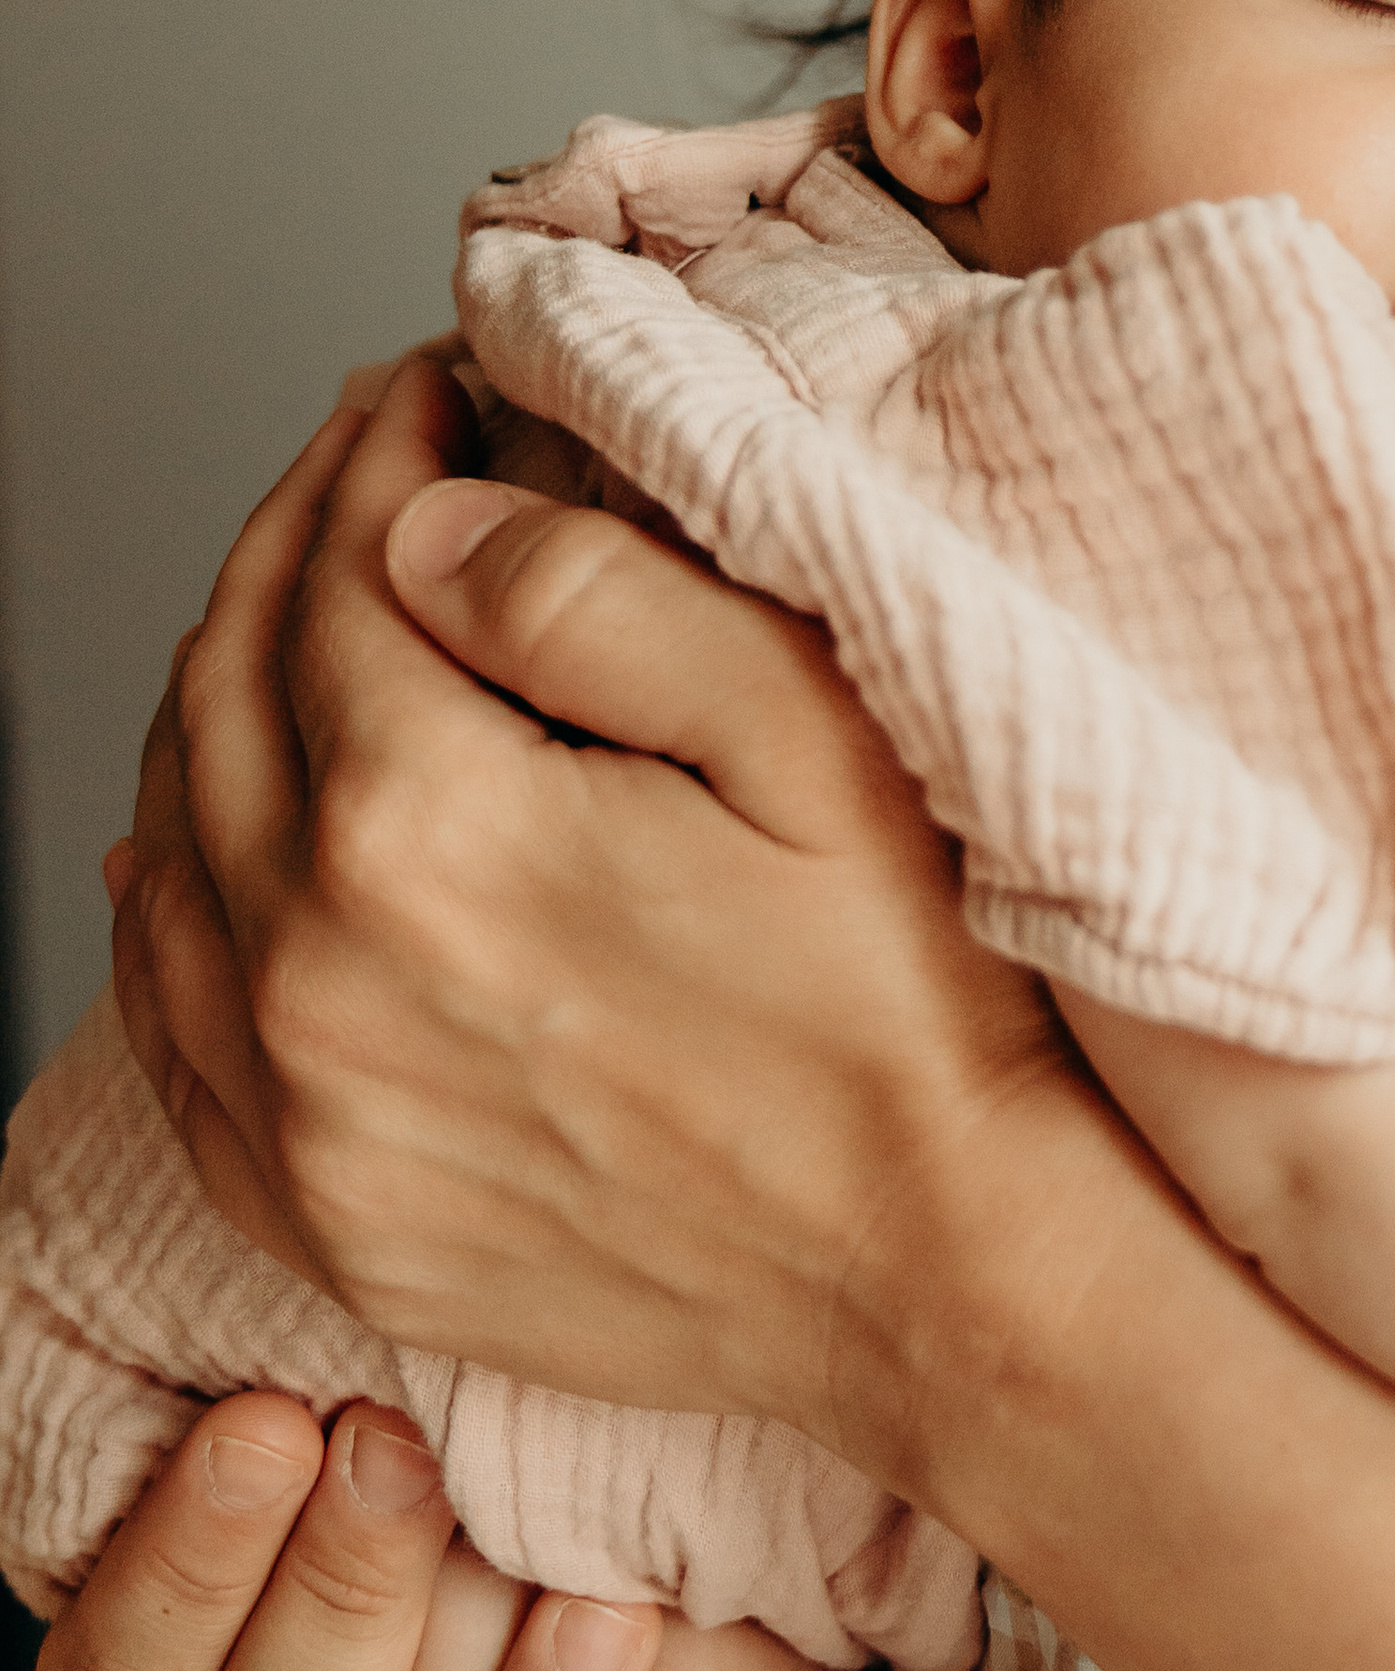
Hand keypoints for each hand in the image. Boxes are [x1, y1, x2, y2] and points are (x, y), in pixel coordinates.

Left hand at [111, 356, 1077, 1473]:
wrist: (951, 1277)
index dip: (380, 453)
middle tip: (363, 478)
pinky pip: (168, 1035)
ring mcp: (308, 1118)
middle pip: (222, 697)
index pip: (340, 578)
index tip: (432, 393)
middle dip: (287, 552)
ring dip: (214, 710)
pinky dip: (167, 912)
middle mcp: (320, 978)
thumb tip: (424, 528)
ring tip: (300, 629)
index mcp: (431, 832)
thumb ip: (597, 601)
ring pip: (167, 852)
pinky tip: (205, 850)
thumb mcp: (810, 737)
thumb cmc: (910, 1010)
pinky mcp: (328, 1220)